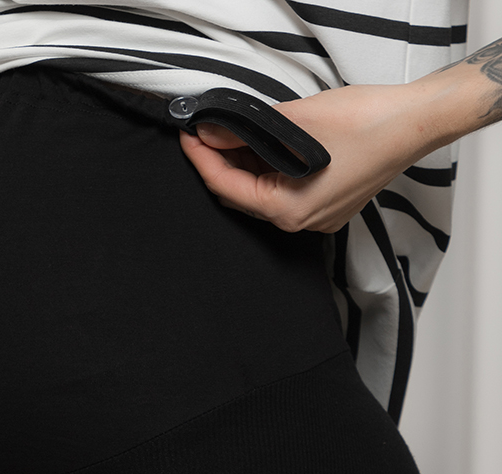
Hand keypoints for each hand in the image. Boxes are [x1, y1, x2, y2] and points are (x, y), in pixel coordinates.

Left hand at [177, 82, 438, 232]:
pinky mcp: (329, 204)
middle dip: (221, 165)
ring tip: (232, 133)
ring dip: (246, 167)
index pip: (228, 190)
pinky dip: (270, 171)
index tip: (188, 136)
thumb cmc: (365, 124)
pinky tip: (263, 145)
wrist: (413, 123)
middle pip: (243, 198)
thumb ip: (246, 130)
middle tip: (205, 132)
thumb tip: (211, 132)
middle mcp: (301, 224)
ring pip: (264, 195)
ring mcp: (317, 218)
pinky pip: (287, 193)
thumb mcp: (295, 121)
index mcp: (289, 212)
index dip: (202, 162)